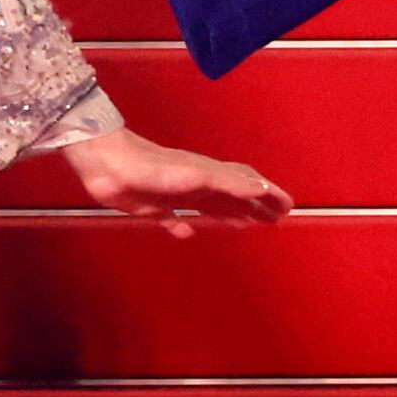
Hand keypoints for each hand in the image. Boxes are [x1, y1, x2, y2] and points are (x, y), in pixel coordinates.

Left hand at [61, 124, 294, 235]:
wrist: (108, 164)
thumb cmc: (153, 167)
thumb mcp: (198, 175)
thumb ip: (229, 183)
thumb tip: (261, 190)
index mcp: (213, 176)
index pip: (249, 184)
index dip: (270, 194)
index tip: (288, 207)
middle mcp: (198, 184)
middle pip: (234, 196)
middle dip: (256, 207)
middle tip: (274, 220)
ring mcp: (175, 195)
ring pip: (210, 207)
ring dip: (229, 216)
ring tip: (245, 225)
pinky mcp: (152, 206)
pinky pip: (174, 218)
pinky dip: (184, 226)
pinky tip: (188, 232)